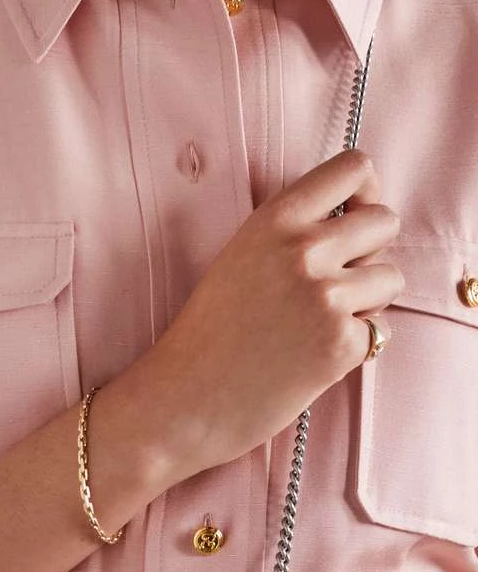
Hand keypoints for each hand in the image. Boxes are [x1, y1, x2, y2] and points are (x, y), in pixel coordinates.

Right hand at [127, 148, 404, 478]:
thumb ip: (292, 233)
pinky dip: (354, 345)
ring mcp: (325, 298)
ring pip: (390, 278)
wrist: (181, 402)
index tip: (353, 217)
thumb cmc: (206, 336)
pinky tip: (313, 358)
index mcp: (274, 220)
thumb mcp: (239, 259)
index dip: (365, 192)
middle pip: (384, 221)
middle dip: (370, 251)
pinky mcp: (340, 345)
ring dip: (367, 301)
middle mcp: (304, 250)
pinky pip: (379, 330)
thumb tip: (358, 221)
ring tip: (319, 324)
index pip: (354, 168)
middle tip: (336, 282)